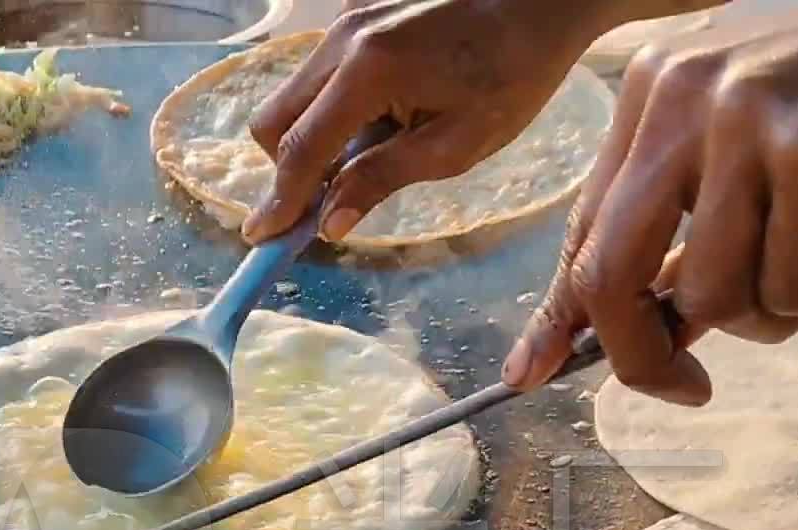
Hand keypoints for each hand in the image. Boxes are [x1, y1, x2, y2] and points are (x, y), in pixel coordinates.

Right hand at [241, 0, 616, 243]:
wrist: (535, 5)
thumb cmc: (510, 77)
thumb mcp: (454, 147)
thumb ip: (382, 180)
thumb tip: (330, 222)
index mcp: (368, 71)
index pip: (301, 149)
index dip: (280, 199)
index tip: (262, 237)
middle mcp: (342, 40)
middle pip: (274, 121)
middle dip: (287, 169)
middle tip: (321, 204)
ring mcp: (344, 22)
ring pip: (292, 97)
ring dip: (310, 139)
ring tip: (365, 158)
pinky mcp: (354, 16)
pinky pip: (318, 75)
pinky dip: (330, 108)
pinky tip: (381, 119)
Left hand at [501, 0, 797, 399]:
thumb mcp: (745, 132)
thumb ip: (678, 217)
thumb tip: (597, 332)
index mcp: (652, 86)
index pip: (582, 228)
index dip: (561, 317)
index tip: (535, 374)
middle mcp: (684, 92)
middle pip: (612, 275)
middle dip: (642, 355)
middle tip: (688, 386)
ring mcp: (747, 115)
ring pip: (714, 296)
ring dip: (772, 312)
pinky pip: (794, 286)